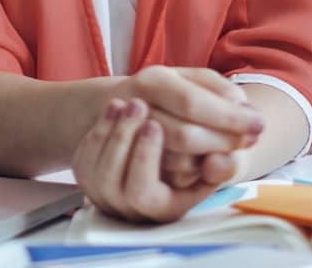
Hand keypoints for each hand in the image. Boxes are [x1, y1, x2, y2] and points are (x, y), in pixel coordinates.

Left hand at [72, 97, 224, 222]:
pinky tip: (116, 106)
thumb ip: (226, 165)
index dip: (147, 158)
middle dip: (129, 144)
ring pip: (102, 171)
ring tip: (134, 103)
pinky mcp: (90, 175)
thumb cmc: (197, 156)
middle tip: (143, 108)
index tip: (156, 125)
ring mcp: (107, 193)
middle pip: (119, 185)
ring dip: (116, 132)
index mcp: (164, 208)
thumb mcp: (217, 163)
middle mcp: (132, 208)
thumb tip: (221, 162)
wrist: (165, 147)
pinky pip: (86, 154)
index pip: (147, 193)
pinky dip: (100, 128)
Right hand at [115, 67, 261, 186]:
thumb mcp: (197, 80)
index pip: (192, 102)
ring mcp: (131, 140)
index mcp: (153, 80)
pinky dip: (199, 172)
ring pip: (179, 161)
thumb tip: (243, 121)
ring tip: (232, 146)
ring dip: (214, 158)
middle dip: (225, 141)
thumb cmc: (175, 93)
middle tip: (253, 139)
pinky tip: (210, 159)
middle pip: (185, 135)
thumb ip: (223, 92)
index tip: (259, 123)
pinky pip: (172, 178)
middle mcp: (137, 109)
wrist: (132, 106)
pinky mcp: (135, 167)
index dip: (229, 117)